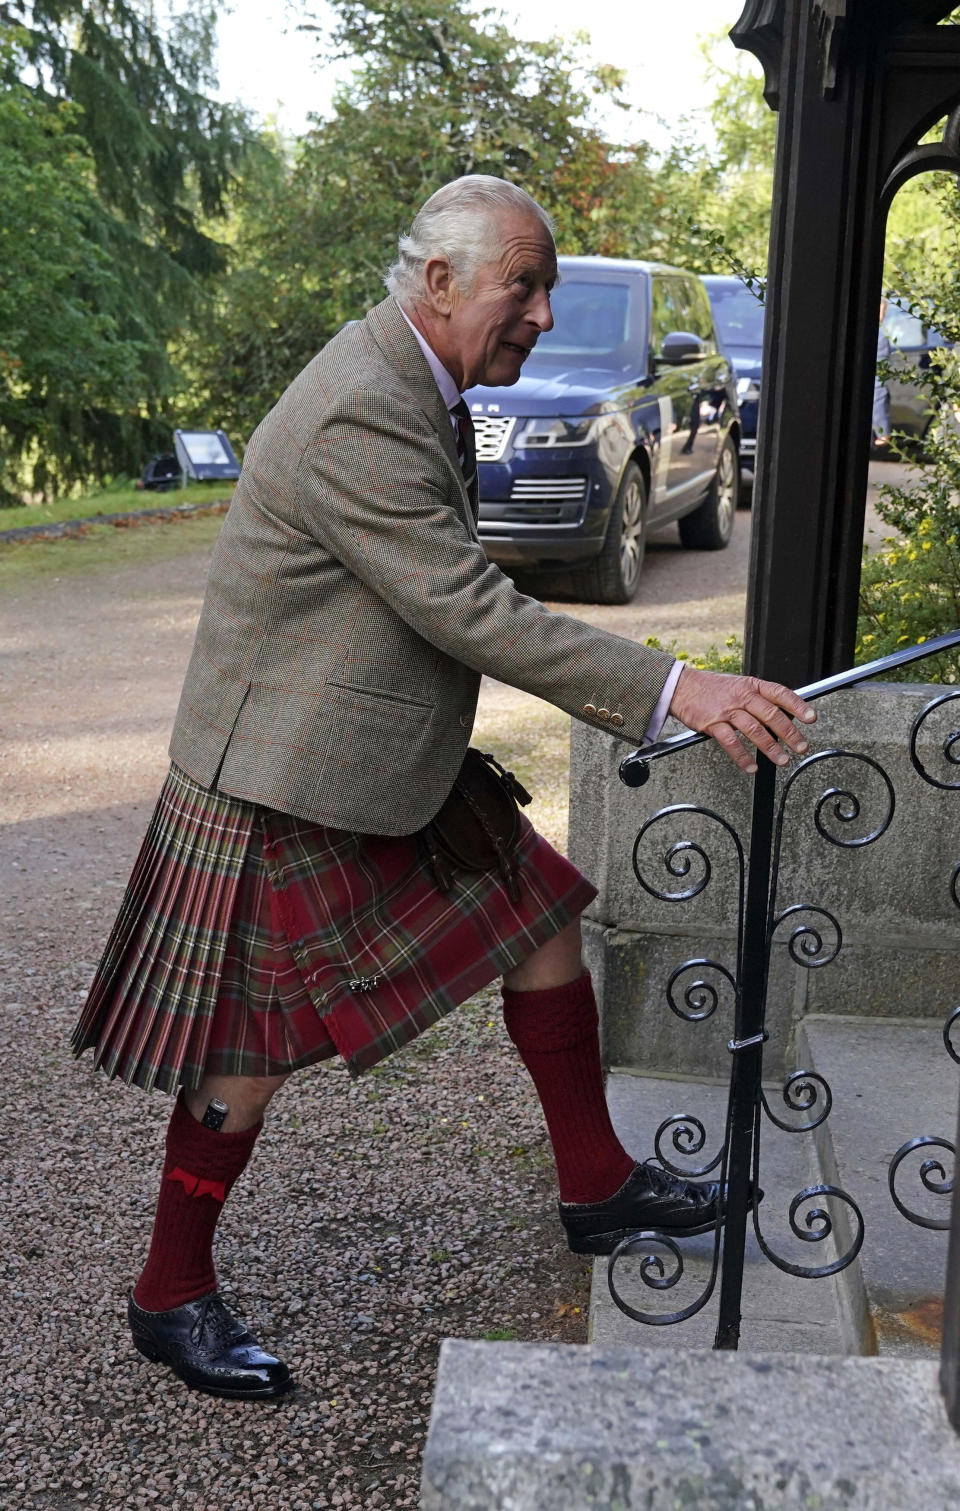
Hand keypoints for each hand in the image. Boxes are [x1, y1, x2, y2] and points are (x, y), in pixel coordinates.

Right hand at [669, 667, 815, 772]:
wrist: (682, 687)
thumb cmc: (712, 689)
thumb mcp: (739, 686)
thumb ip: (758, 699)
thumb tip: (783, 716)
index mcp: (751, 686)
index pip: (780, 693)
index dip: (797, 705)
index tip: (811, 718)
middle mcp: (741, 697)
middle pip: (770, 715)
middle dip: (789, 733)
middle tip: (800, 747)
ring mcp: (727, 710)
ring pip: (754, 730)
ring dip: (770, 748)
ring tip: (782, 760)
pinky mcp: (713, 724)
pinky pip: (731, 742)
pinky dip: (742, 757)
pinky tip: (751, 767)